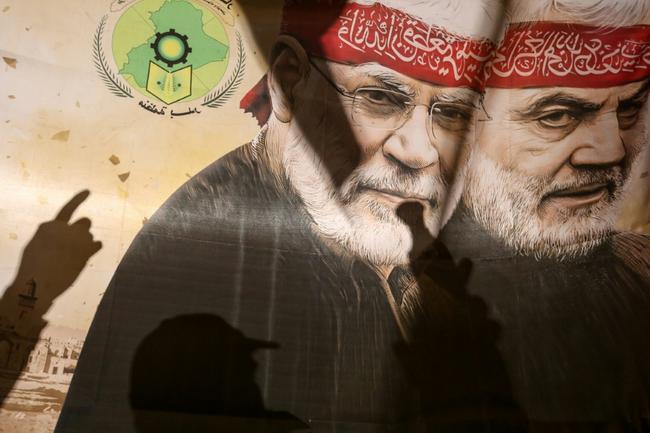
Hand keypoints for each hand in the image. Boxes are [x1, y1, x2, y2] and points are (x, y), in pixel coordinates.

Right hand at [3, 190, 101, 315]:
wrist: (39, 282)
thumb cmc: (34, 266)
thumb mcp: (36, 245)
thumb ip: (52, 236)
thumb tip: (69, 240)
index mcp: (50, 225)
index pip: (69, 209)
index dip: (79, 199)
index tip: (89, 191)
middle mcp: (66, 228)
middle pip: (85, 222)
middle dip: (82, 230)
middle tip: (75, 242)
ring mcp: (78, 239)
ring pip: (89, 235)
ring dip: (84, 242)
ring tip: (71, 255)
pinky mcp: (86, 251)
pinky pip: (97, 244)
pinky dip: (93, 247)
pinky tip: (88, 252)